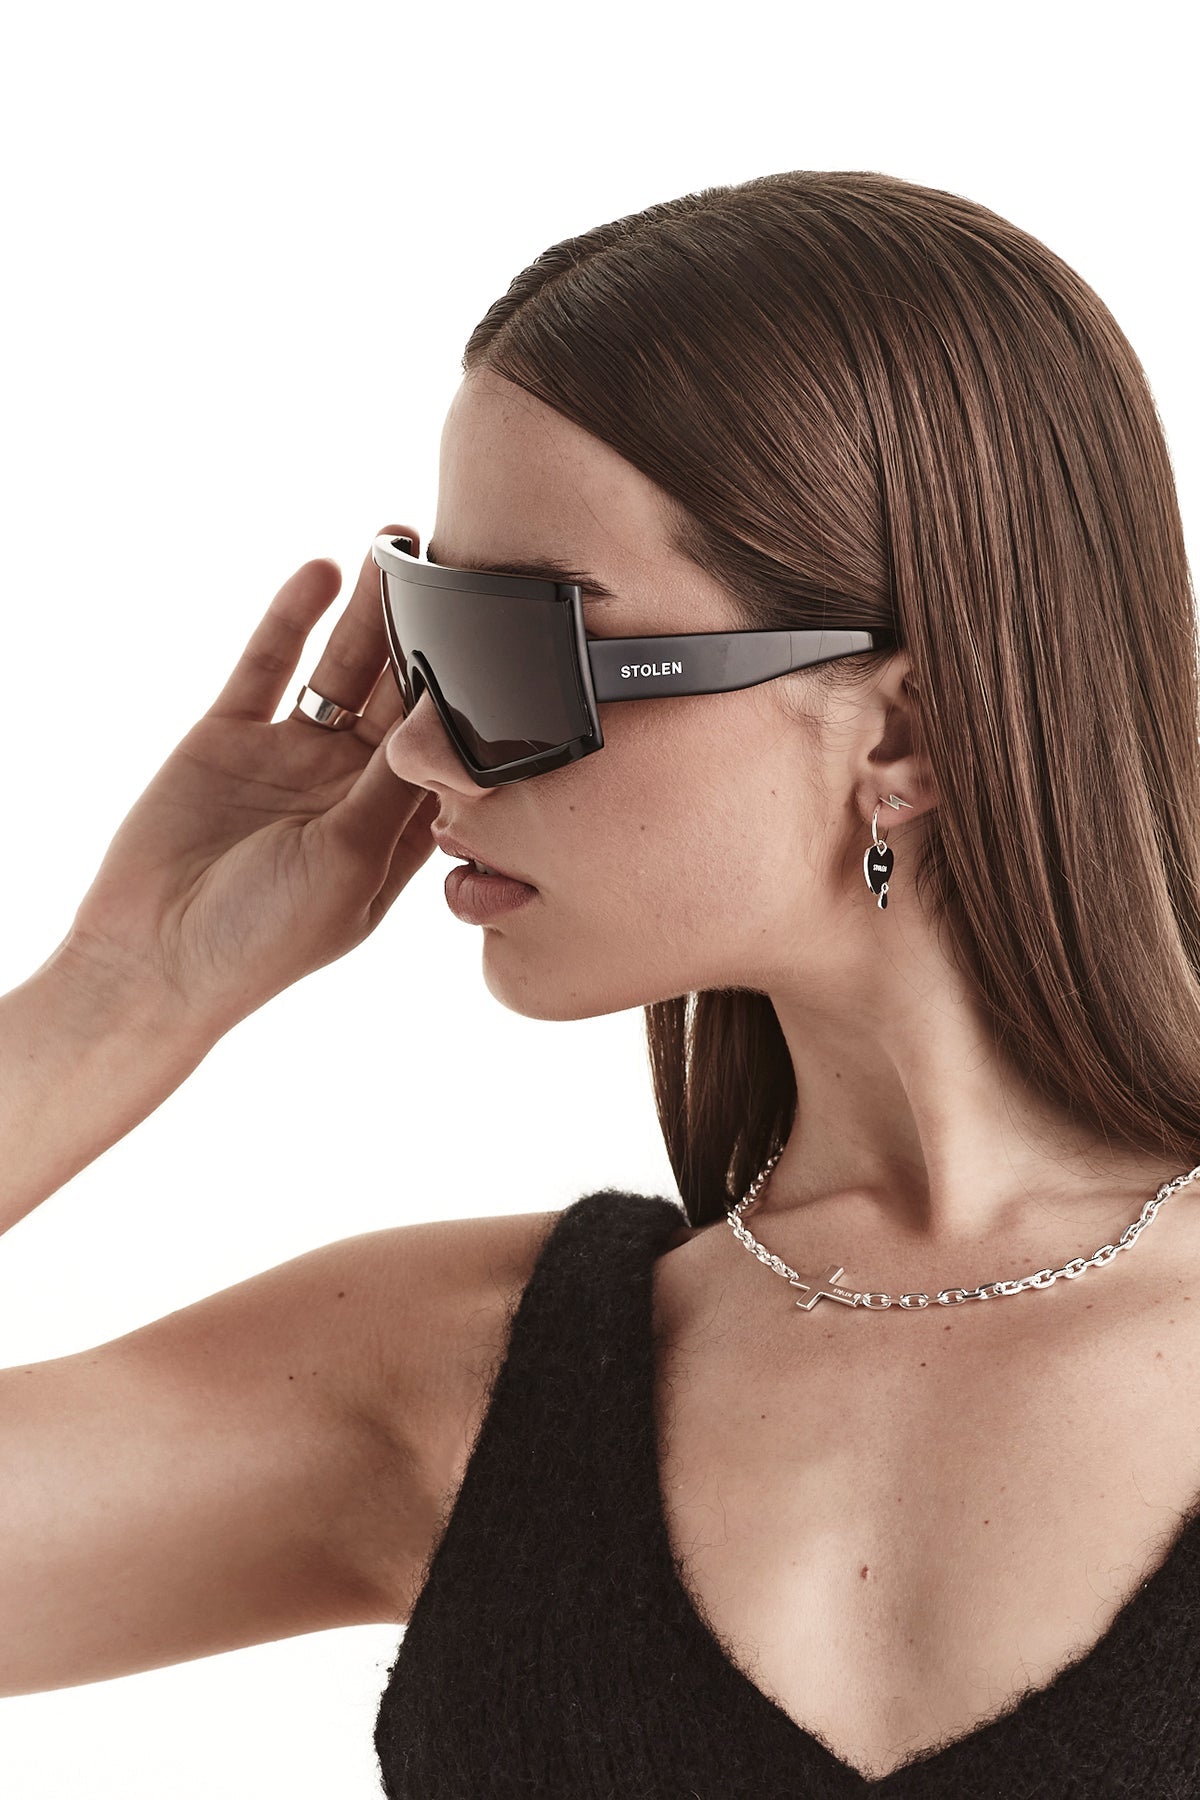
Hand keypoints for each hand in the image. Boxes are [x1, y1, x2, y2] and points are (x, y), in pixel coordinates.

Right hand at [59, 525, 437, 1035]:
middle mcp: (350, 787)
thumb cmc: (266, 936)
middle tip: (457, 566)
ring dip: (368, 612)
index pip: (447, 749)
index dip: (472, 697)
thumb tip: (446, 718)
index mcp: (395, 830)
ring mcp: (291, 757)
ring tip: (398, 547)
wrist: (153, 954)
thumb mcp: (351, 862)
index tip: (503, 638)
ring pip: (342, 669)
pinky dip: (292, 618)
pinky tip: (322, 572)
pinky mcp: (232, 735)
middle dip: (426, 635)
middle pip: (401, 695)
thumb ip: (395, 787)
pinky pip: (270, 664)